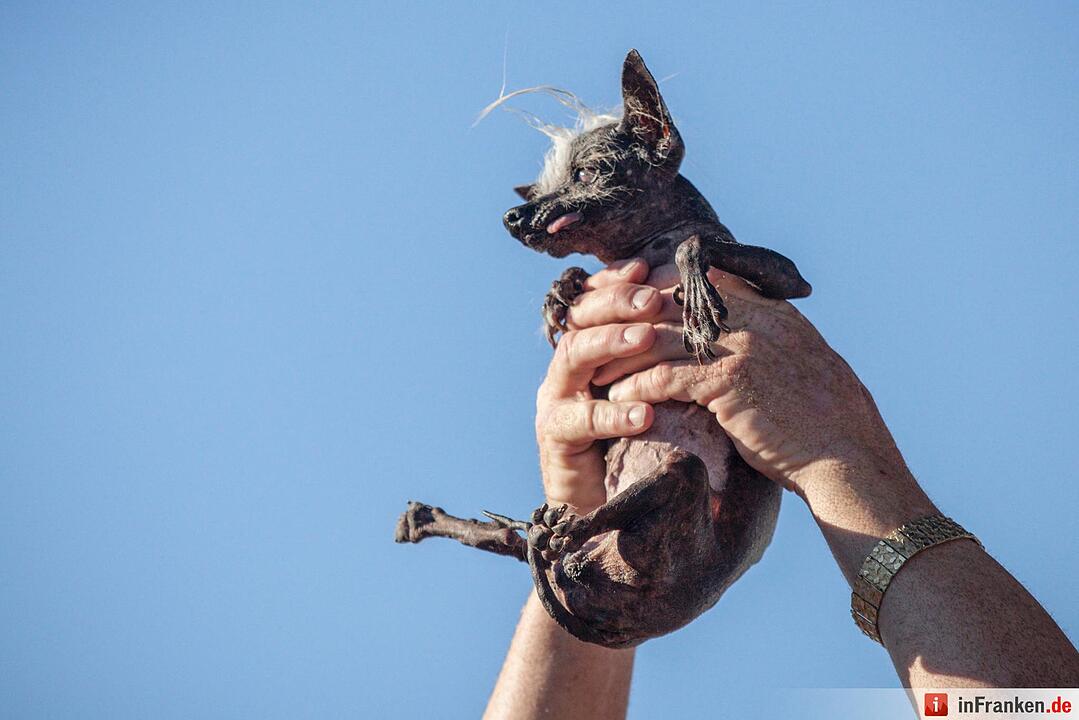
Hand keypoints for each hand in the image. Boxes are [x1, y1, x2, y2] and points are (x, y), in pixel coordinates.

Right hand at [535, 259, 664, 514]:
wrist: (622, 505)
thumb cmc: (656, 441)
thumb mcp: (671, 387)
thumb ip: (681, 351)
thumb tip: (719, 300)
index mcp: (594, 348)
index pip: (598, 301)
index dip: (618, 281)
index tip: (649, 265)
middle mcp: (570, 367)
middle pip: (582, 318)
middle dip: (617, 303)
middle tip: (654, 299)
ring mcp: (557, 400)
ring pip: (572, 356)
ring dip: (610, 343)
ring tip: (646, 338)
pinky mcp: (555, 439)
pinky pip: (578, 420)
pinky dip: (611, 414)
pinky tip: (643, 413)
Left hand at [588, 263, 908, 497]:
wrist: (848, 456)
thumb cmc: (817, 419)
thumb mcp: (794, 360)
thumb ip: (760, 337)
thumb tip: (719, 333)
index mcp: (768, 307)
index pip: (696, 278)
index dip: (652, 289)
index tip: (623, 308)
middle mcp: (754, 317)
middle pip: (668, 301)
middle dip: (625, 318)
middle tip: (595, 336)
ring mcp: (743, 346)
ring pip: (660, 337)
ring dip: (622, 356)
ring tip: (597, 372)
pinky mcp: (730, 382)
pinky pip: (666, 377)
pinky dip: (636, 387)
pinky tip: (618, 400)